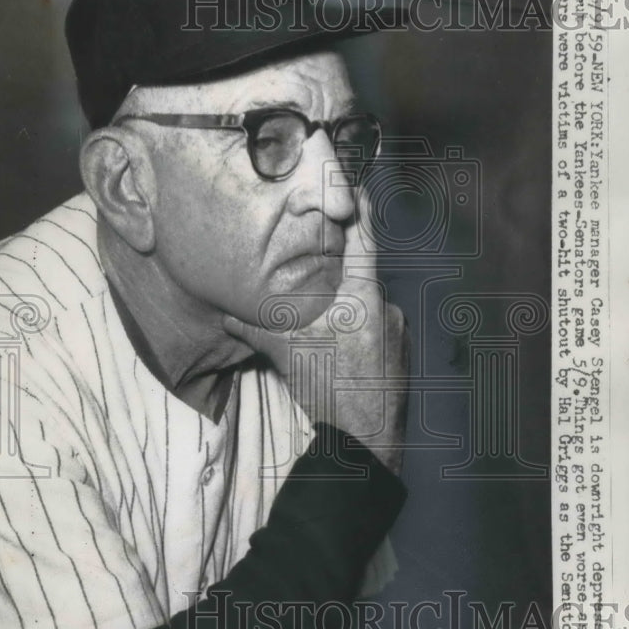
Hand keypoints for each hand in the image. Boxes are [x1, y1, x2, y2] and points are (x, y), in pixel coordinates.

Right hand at [223, 191, 408, 474]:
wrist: (364, 442)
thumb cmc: (328, 389)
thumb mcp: (287, 354)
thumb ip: (256, 329)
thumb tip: (226, 316)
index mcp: (363, 298)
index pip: (362, 241)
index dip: (359, 211)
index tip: (357, 186)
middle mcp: (387, 307)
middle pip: (362, 274)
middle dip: (340, 268)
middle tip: (318, 258)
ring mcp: (399, 332)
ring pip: (368, 303)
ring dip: (347, 302)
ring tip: (323, 310)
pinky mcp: (401, 353)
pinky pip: (378, 325)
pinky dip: (358, 325)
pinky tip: (339, 340)